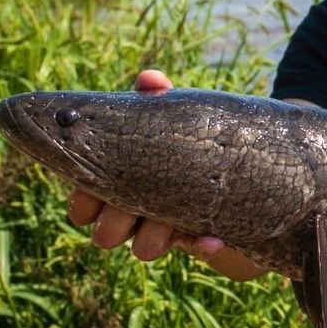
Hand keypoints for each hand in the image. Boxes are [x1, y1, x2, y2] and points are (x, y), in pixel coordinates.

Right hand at [67, 70, 265, 281]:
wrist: (242, 173)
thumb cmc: (189, 141)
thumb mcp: (175, 121)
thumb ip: (158, 102)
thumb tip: (149, 79)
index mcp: (118, 184)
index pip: (84, 202)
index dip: (83, 204)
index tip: (91, 200)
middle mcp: (136, 213)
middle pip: (108, 231)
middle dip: (114, 226)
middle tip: (127, 217)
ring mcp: (166, 231)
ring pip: (145, 247)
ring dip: (153, 239)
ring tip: (167, 230)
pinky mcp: (199, 240)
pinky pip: (199, 248)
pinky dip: (204, 245)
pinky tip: (214, 240)